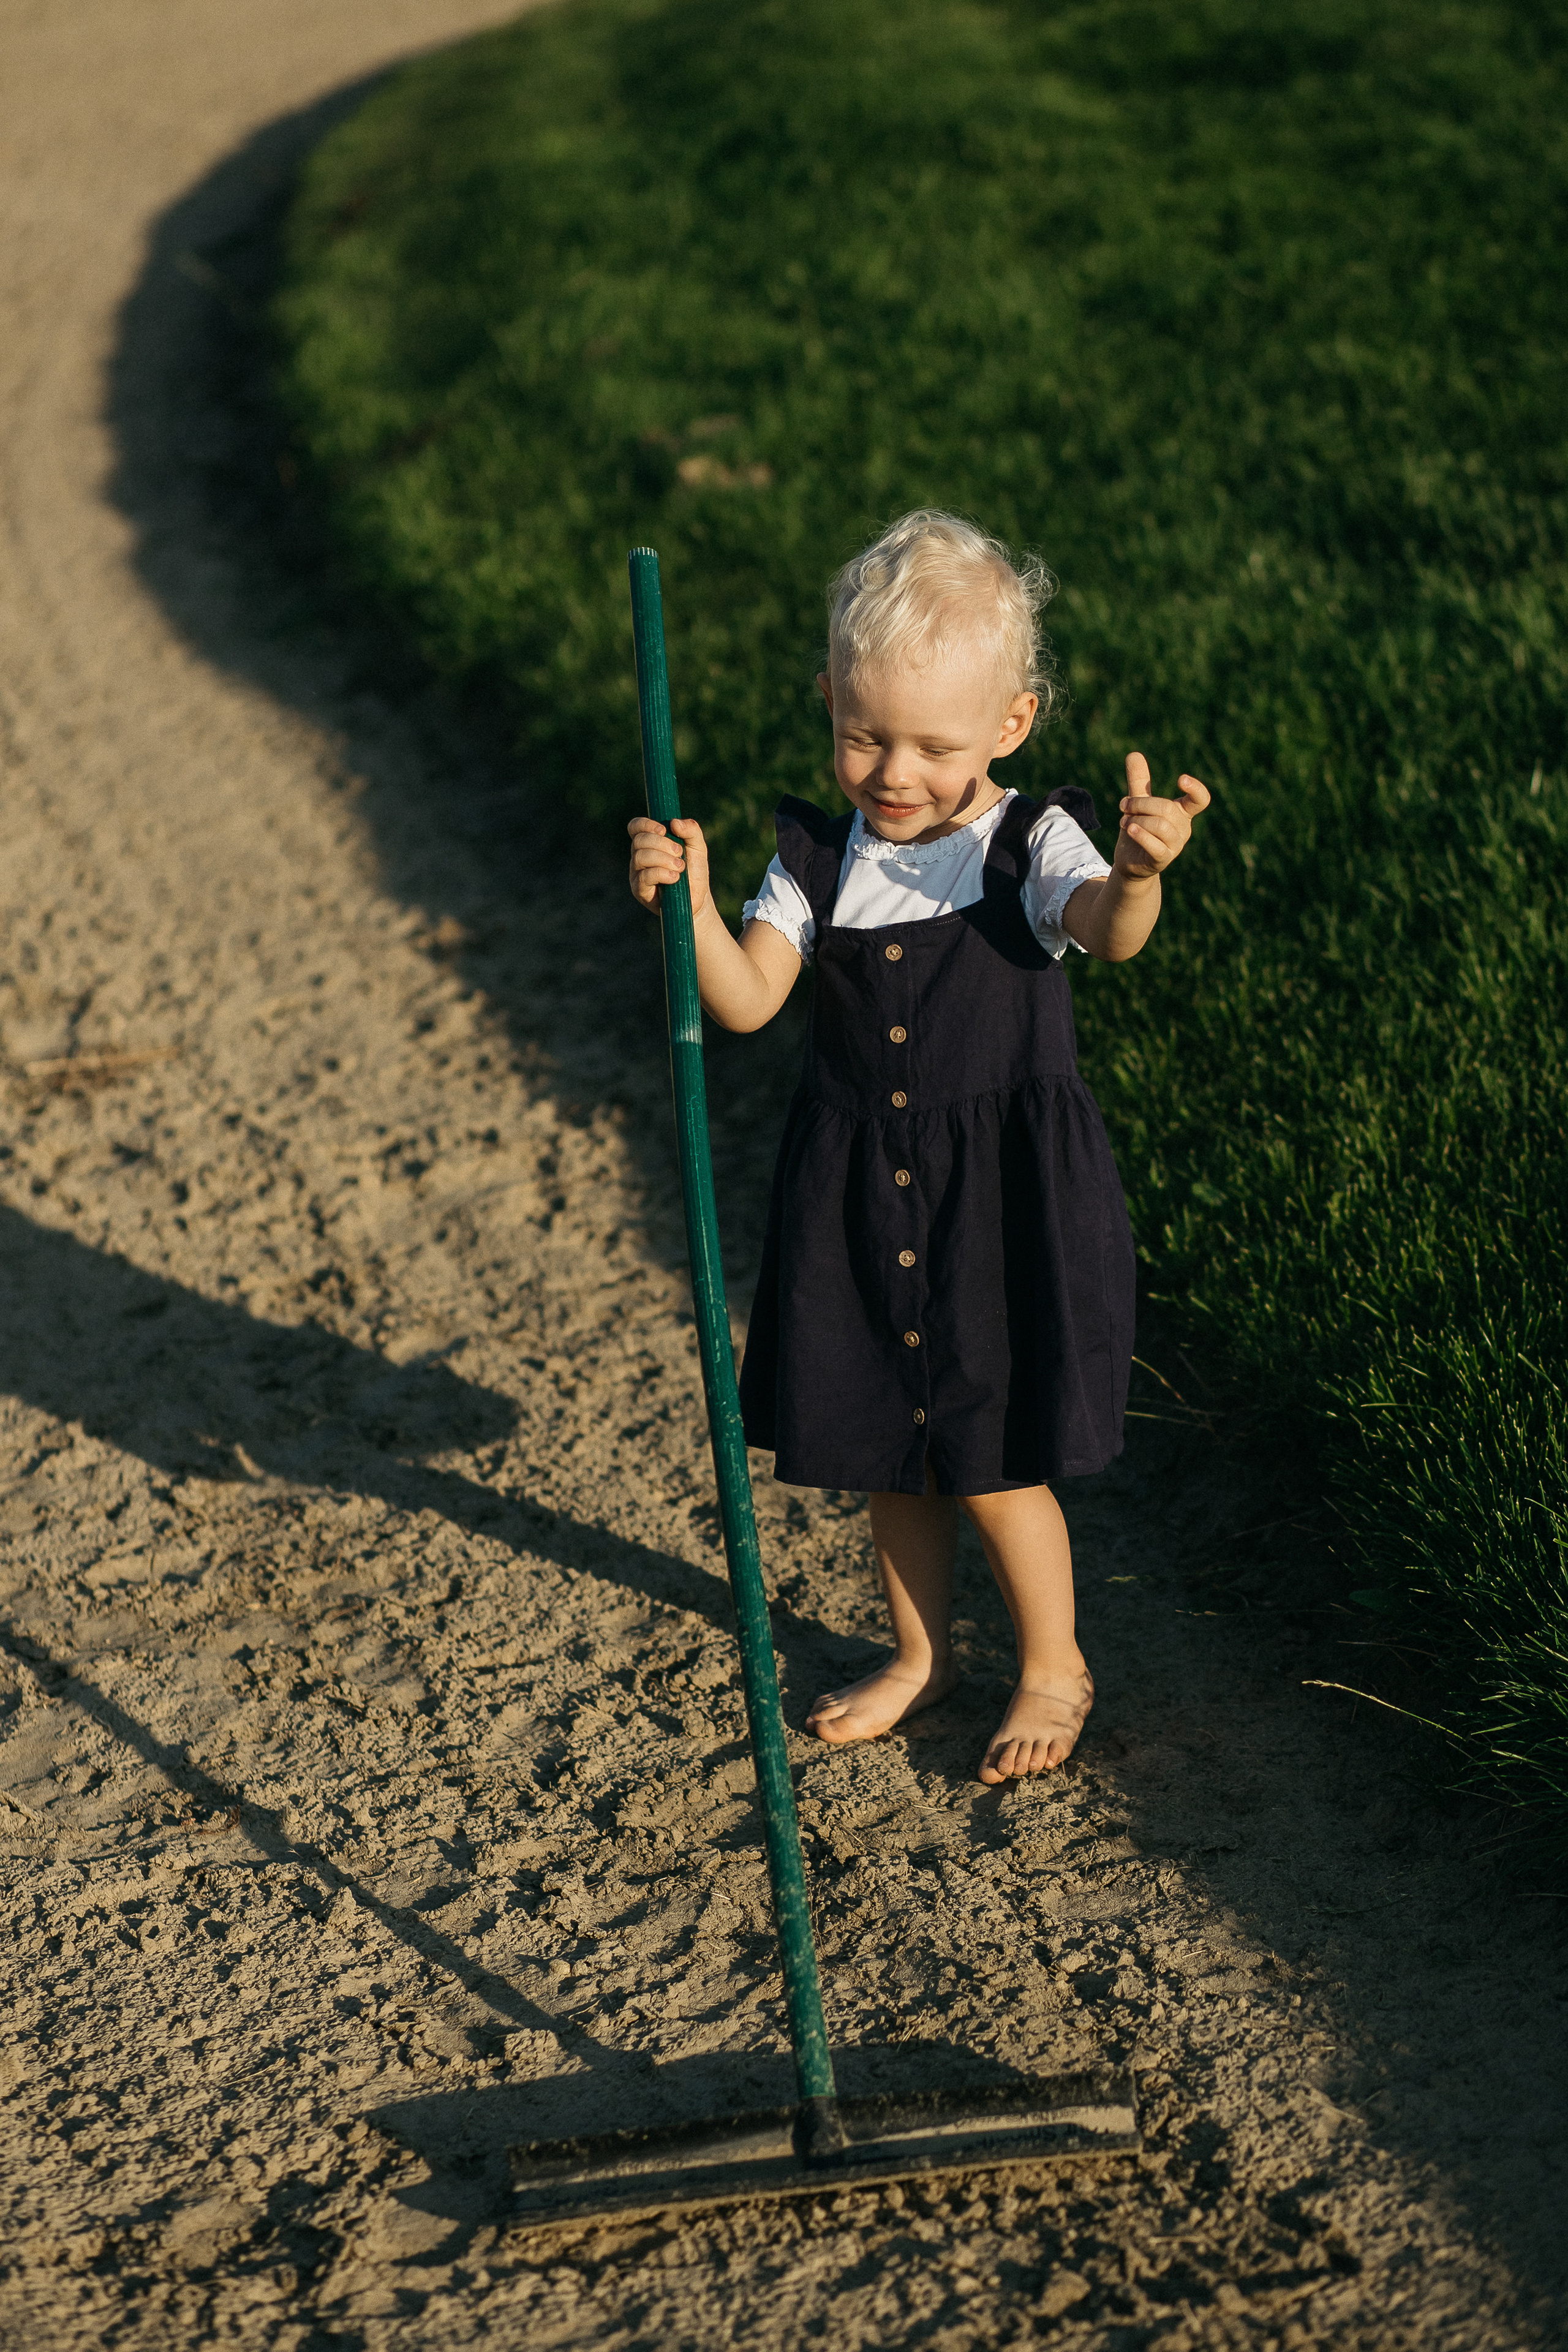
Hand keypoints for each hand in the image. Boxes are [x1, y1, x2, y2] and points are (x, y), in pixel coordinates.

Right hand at [627, 815, 711, 916]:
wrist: (698, 899)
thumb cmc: (695, 872)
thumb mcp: (698, 848)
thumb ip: (691, 831)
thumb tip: (674, 822)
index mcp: (649, 843)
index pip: (635, 827)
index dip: (645, 825)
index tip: (663, 830)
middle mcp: (639, 857)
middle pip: (639, 840)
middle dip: (662, 844)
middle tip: (680, 853)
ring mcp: (637, 873)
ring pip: (641, 857)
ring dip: (664, 859)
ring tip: (680, 867)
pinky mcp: (639, 890)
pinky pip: (645, 876)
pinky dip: (662, 874)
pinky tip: (675, 878)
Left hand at [1113, 753, 1209, 879]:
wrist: (1130, 862)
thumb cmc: (1139, 829)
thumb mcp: (1138, 803)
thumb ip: (1138, 781)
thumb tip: (1134, 753)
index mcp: (1181, 812)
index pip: (1200, 800)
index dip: (1196, 789)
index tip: (1181, 778)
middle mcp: (1183, 828)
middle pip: (1166, 808)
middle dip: (1140, 804)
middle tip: (1123, 806)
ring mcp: (1175, 845)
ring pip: (1160, 825)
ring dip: (1137, 819)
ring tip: (1124, 822)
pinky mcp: (1163, 858)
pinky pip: (1155, 844)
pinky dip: (1141, 835)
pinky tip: (1130, 829)